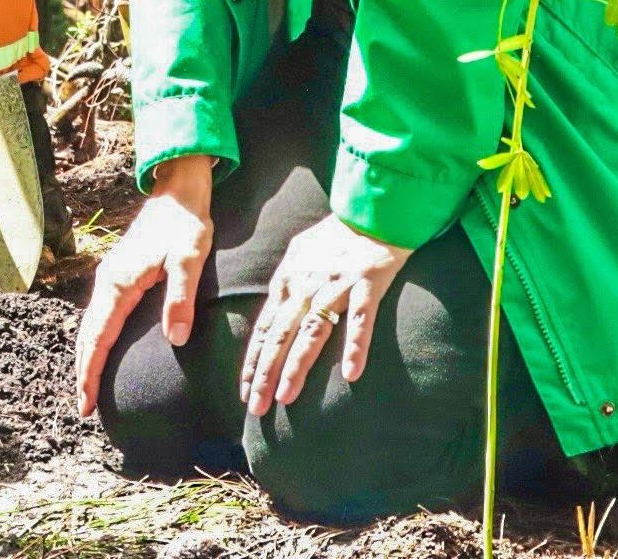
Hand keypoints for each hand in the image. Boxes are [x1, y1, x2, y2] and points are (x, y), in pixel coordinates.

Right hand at [73, 157, 216, 416]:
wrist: (178, 190)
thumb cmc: (186, 225)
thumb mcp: (189, 260)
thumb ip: (180, 298)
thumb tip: (175, 340)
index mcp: (120, 283)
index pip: (98, 338)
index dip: (91, 373)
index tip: (86, 402)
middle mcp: (108, 281)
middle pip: (87, 336)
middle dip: (83, 372)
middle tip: (83, 408)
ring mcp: (111, 277)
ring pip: (90, 325)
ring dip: (87, 356)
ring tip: (88, 386)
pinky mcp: (119, 274)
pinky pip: (99, 314)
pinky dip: (94, 339)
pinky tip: (101, 350)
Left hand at [239, 219, 411, 418]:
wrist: (373, 209)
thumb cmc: (337, 236)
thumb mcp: (300, 254)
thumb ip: (287, 284)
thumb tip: (271, 314)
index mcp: (288, 279)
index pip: (265, 327)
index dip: (254, 360)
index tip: (244, 390)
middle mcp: (307, 284)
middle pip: (280, 334)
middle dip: (265, 372)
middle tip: (255, 407)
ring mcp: (336, 284)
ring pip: (311, 331)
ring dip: (297, 365)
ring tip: (285, 397)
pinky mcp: (367, 283)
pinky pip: (360, 319)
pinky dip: (355, 346)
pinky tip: (351, 373)